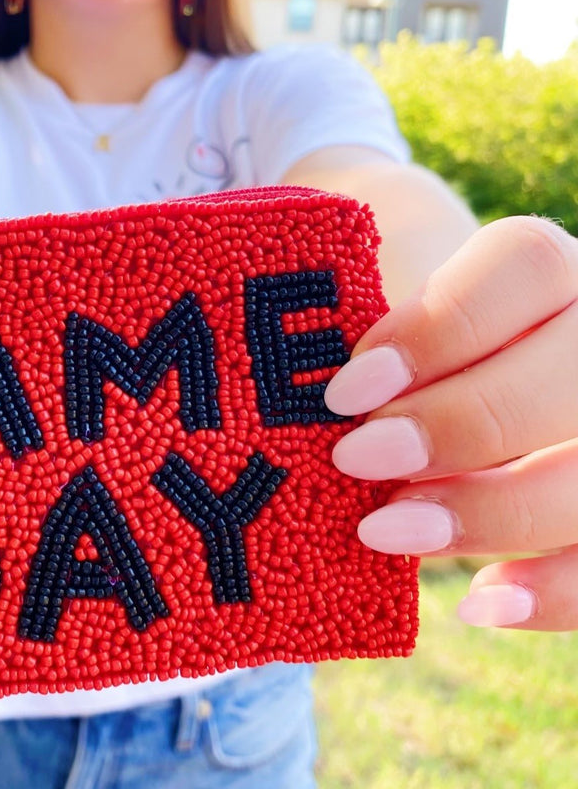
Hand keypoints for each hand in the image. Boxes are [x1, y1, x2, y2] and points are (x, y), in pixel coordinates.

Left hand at [324, 215, 577, 630]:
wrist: (461, 370)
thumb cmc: (405, 342)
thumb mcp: (386, 307)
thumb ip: (364, 323)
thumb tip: (319, 375)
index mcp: (549, 272)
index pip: (527, 268)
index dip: (439, 330)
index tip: (346, 389)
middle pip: (571, 375)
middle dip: (457, 426)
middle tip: (355, 459)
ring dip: (493, 512)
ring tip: (386, 530)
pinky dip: (556, 590)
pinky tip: (480, 603)